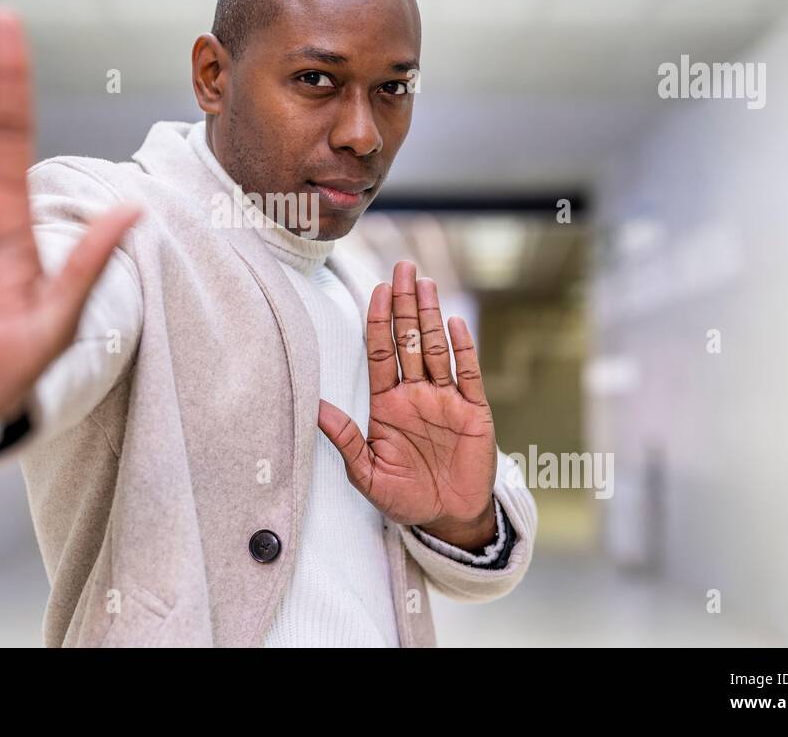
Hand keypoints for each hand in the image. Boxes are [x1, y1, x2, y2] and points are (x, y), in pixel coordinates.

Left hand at [317, 260, 497, 549]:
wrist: (448, 518)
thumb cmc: (405, 497)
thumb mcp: (367, 474)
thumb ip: (345, 440)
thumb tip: (313, 409)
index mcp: (388, 405)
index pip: (381, 353)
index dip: (379, 322)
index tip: (376, 292)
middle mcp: (416, 394)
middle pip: (408, 340)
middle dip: (404, 304)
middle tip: (401, 268)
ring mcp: (446, 399)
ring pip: (436, 349)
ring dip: (430, 316)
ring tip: (424, 283)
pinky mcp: (473, 411)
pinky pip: (468, 374)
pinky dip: (463, 349)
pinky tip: (455, 323)